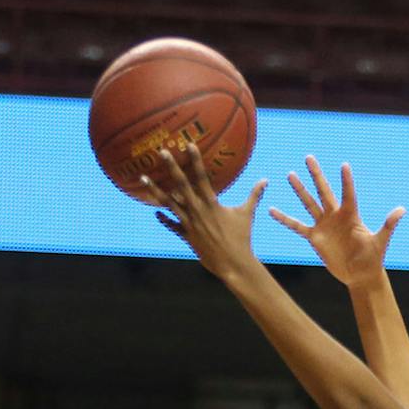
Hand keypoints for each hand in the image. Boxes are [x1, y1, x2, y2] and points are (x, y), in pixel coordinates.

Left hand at [139, 143, 268, 279]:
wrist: (233, 264)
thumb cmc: (242, 238)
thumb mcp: (247, 214)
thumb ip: (254, 195)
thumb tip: (266, 179)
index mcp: (212, 203)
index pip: (201, 177)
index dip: (195, 160)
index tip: (188, 144)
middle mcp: (198, 211)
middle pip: (180, 185)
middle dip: (171, 167)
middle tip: (161, 151)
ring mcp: (189, 223)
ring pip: (168, 203)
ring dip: (155, 190)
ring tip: (142, 177)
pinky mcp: (186, 236)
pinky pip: (171, 225)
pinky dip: (164, 219)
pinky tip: (154, 213)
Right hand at [268, 156, 404, 286]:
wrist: (360, 275)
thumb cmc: (372, 258)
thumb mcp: (380, 242)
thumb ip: (388, 225)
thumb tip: (402, 210)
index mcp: (351, 216)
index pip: (348, 194)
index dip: (346, 180)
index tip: (344, 164)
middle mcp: (336, 216)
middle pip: (324, 191)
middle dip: (316, 175)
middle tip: (309, 157)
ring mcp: (324, 225)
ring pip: (309, 203)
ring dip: (300, 190)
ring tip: (291, 175)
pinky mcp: (314, 238)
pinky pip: (297, 226)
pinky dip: (285, 219)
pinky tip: (271, 210)